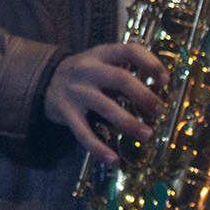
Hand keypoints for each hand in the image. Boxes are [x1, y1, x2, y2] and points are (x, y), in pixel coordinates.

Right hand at [45, 43, 168, 164]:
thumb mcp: (101, 63)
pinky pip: (83, 132)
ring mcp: (76, 91)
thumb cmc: (85, 74)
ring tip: (148, 135)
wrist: (44, 79)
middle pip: (120, 78)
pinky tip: (113, 159)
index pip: (129, 50)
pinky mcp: (65, 112)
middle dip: (143, 95)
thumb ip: (125, 73)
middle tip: (159, 111)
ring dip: (129, 122)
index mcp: (101, 55)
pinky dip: (98, 147)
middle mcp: (88, 70)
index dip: (150, 63)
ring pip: (105, 106)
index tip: (164, 80)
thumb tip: (160, 97)